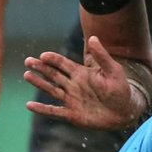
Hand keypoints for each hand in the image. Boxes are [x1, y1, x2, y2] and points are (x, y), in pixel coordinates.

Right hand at [23, 36, 141, 130]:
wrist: (124, 112)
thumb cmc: (121, 89)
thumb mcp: (113, 70)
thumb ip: (102, 56)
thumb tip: (93, 37)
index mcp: (81, 74)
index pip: (63, 64)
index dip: (53, 59)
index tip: (43, 55)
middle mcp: (73, 85)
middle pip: (53, 74)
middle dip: (40, 68)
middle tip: (28, 61)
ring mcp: (71, 99)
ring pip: (50, 90)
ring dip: (38, 83)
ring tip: (27, 75)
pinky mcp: (71, 114)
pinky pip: (53, 111)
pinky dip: (41, 109)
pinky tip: (29, 105)